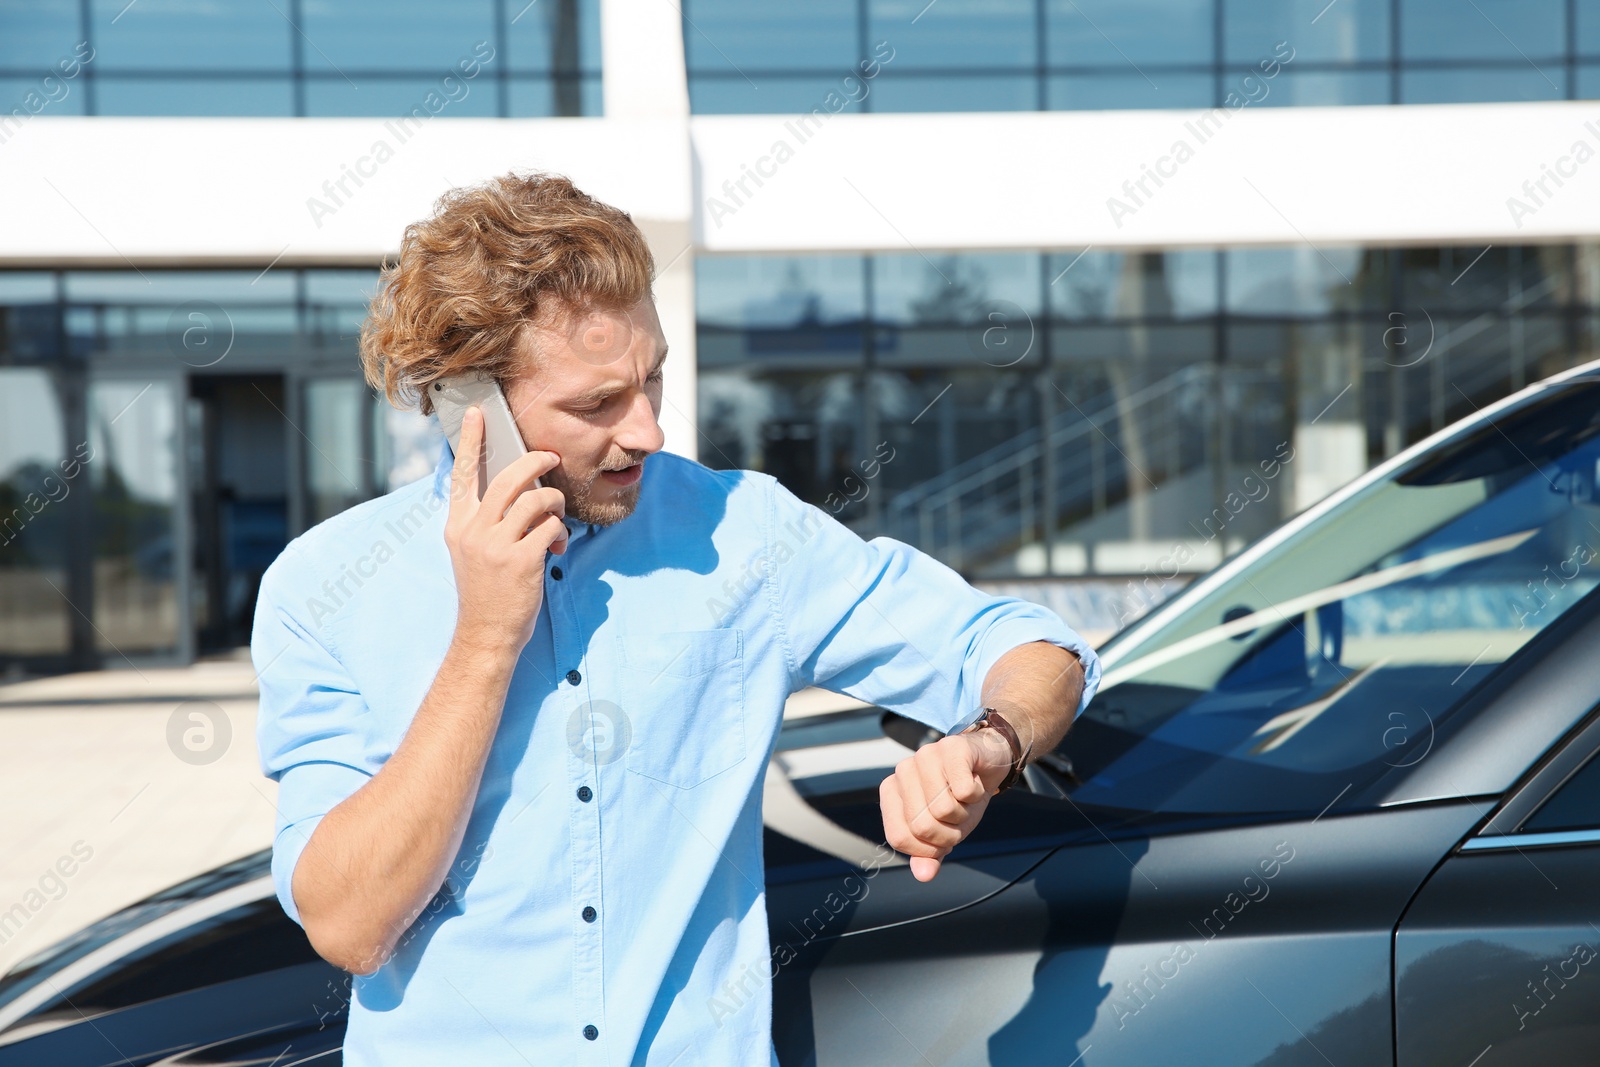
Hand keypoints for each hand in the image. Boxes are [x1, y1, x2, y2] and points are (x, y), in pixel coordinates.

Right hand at [444, 406, 566, 654]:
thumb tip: (519, 493)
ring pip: (535, 500)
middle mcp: (473, 530)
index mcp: (458, 525)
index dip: (471, 440)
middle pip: (508, 478)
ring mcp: (495, 545)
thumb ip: (486, 522)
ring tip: (557, 517)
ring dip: (554, 502)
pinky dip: (559, 532)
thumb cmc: (487, 591)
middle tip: (551, 458)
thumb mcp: (473, 552)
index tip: (477, 413)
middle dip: (536, 461)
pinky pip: (549, 527)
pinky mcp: (520, 560)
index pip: (463, 474)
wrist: (486, 634)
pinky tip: (557, 546)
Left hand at [879, 726, 1014, 881]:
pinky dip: (977, 795)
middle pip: (922, 826)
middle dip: (950, 831)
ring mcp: (925, 755)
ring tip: (965, 795)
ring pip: (944, 809)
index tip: (942, 835)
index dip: (926, 848)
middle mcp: (903, 770)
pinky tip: (974, 780)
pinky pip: (964, 791)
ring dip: (965, 811)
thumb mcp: (945, 830)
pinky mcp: (952, 747)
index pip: (899, 837)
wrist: (988, 762)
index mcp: (891, 791)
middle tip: (958, 813)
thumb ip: (930, 853)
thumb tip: (923, 874)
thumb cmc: (960, 796)